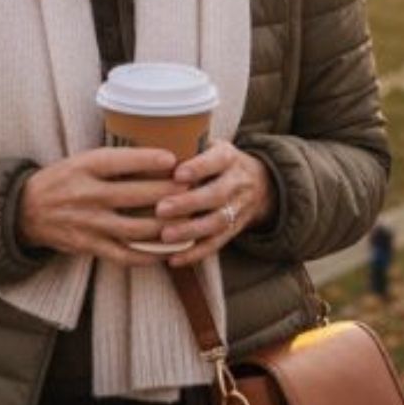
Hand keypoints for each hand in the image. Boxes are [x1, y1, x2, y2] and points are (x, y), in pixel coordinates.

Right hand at [19, 147, 177, 266]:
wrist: (26, 210)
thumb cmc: (63, 180)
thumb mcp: (81, 161)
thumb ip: (114, 161)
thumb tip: (160, 156)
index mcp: (84, 168)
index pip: (119, 161)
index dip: (147, 159)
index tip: (173, 158)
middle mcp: (86, 195)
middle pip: (135, 196)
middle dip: (168, 192)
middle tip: (192, 188)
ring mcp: (89, 224)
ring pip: (136, 228)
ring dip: (166, 226)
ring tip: (189, 220)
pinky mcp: (90, 246)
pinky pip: (125, 255)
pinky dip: (149, 255)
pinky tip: (168, 250)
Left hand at [154, 142, 274, 266]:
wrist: (259, 183)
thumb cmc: (216, 161)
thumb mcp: (209, 146)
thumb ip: (186, 146)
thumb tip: (144, 148)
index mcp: (228, 158)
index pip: (216, 161)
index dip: (199, 168)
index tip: (177, 174)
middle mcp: (236, 183)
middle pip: (216, 195)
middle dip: (189, 203)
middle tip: (161, 209)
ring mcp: (237, 209)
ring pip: (217, 222)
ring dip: (190, 231)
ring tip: (165, 236)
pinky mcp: (233, 230)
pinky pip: (216, 244)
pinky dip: (195, 253)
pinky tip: (173, 259)